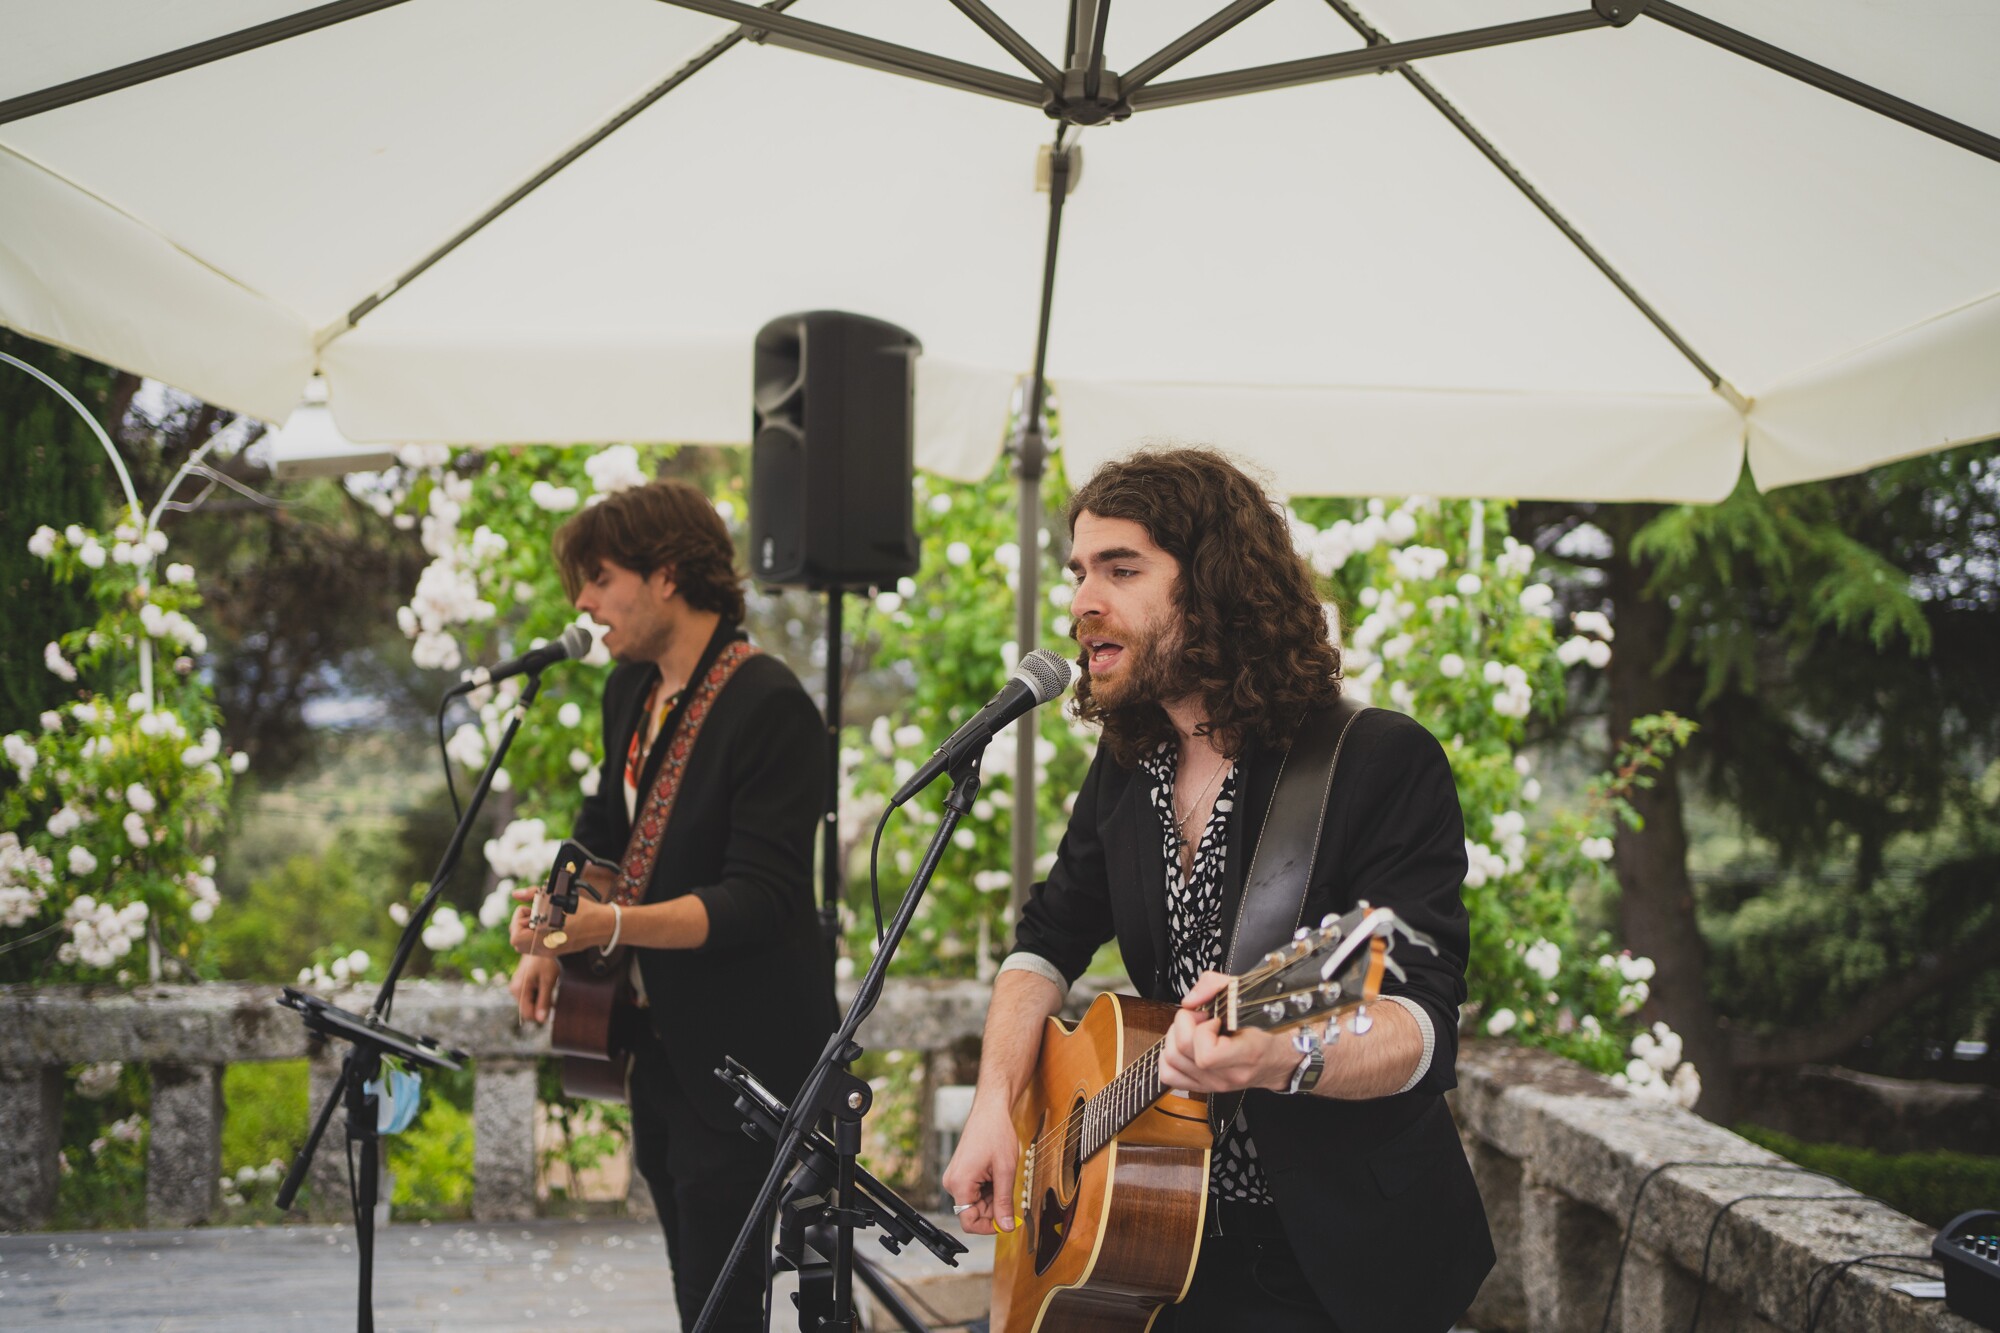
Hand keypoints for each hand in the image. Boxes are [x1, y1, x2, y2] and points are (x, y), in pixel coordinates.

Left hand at [509, 888, 613, 955]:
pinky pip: (536, 946)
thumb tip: (515, 894)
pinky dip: (536, 934)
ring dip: (528, 930)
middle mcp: (546, 949)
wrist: (603, 925)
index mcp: (545, 938)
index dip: (517, 921)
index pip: (515, 937)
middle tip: (534, 914)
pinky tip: (549, 923)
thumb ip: (534, 894)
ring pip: (525, 945)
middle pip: (517, 942)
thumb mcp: (558, 897)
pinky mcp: (555, 951)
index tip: (529, 910)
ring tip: (542, 918)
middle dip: (521, 925)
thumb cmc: (583, 911)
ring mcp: (550, 952)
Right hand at [509, 953, 559, 1024]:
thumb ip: (544, 1000)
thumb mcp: (548, 980)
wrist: (539, 942)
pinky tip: (546, 983)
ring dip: (542, 998)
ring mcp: (517, 986)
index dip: (541, 1015)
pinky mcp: (521, 983)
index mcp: (519, 990)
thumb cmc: (545, 960)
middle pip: (529, 1009)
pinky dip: (540, 993)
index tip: (553, 1005)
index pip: (528, 1014)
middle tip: (552, 990)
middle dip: (541, 1005)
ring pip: (531, 1002)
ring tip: (549, 984)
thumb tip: (541, 1020)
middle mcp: (515, 990)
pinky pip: (531, 995)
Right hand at [942, 1099, 1019, 1235]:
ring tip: (1003, 1177)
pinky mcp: (960, 1173)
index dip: (989, 1227)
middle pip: (973, 1213)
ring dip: (993, 1198)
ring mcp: (955, 1178)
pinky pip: (974, 1192)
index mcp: (960, 1184)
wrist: (990, 1110)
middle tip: (1011, 1193)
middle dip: (994, 1209)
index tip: (1008, 1221)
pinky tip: (997, 1174)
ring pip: (976, 1203)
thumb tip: (1007, 1227)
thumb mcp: (1006, 1171)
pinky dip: (989, 1189)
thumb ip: (1004, 1202)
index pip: (969, 1222)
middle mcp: (952, 1183)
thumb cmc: (996, 1134)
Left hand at [1158, 970, 1296, 1094]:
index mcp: (1246, 1055)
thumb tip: (1190, 1000)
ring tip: (1195, 1029)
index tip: (1213, 1018)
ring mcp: (1215, 1084)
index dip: (1202, 1030)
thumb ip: (1216, 986)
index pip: (1206, 1055)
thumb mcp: (1249, 995)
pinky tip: (1187, 1044)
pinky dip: (1170, 1056)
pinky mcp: (1205, 1086)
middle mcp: (1228, 1075)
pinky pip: (1169, 1075)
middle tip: (1201, 1017)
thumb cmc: (1269, 1027)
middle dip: (1184, 1025)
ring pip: (1171, 1062)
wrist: (1281, 1057)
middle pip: (1181, 1053)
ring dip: (1176, 1037)